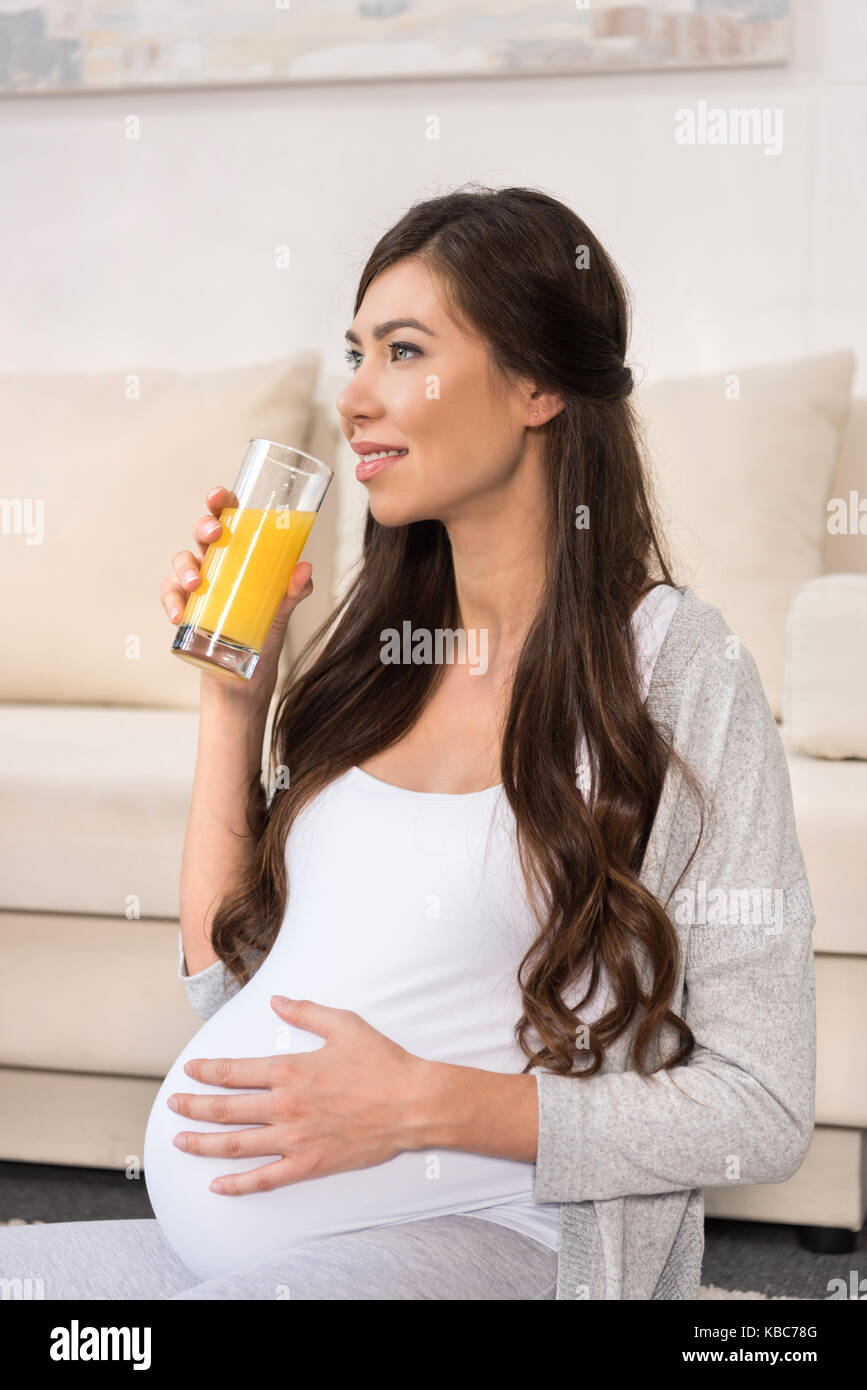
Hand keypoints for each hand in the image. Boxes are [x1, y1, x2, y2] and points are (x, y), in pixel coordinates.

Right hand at [160, 484, 314, 704]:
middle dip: (204, 526)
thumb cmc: (263, 636)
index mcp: (241, 555)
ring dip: (185, 566)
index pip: (230, 520)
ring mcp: (198, 586)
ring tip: (197, 582)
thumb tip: (304, 569)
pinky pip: (170, 596)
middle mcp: (217, 565)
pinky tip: (179, 615)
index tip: (221, 495)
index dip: (222, 502)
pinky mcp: (185, 609)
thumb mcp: (281, 613)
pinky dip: (171, 602)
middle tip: (215, 534)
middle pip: (203, 533)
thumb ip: (294, 592)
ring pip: (182, 561)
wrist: (246, 679)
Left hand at [166, 998, 431, 1194]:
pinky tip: (217, 1185)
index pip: (235, 1071)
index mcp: (290, 1070)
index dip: (207, 1072)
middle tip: (173, 1106)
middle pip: (225, 1109)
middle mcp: (285, 1106)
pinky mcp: (309, 1163)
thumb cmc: (381, 1062)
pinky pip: (266, 1179)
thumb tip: (276, 1001)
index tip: (190, 1071)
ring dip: (204, 1144)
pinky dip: (238, 1185)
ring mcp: (295, 1138)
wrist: (412, 1103)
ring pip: (237, 1144)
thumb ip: (306, 1012)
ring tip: (181, 1142)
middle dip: (194, 1107)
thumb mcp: (344, 1024)